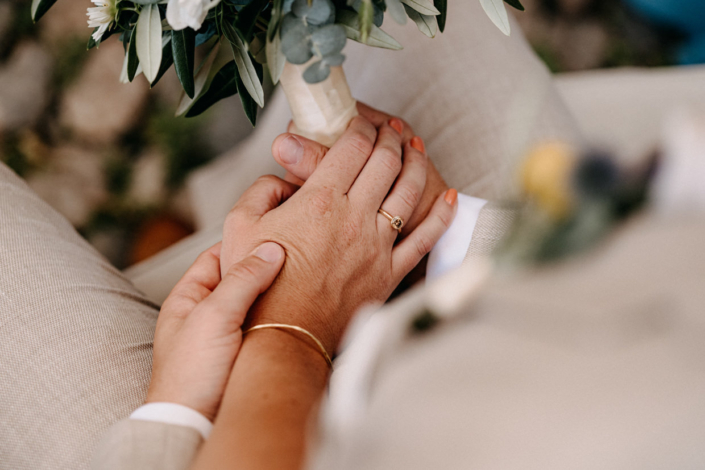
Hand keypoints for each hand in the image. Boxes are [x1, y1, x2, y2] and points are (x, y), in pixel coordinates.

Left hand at [146, 241, 284, 420]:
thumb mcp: (213, 316)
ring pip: (258, 302)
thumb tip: (270, 249)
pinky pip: (268, 325)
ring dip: (277, 293)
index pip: (218, 256)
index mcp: (189, 298)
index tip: (272, 231)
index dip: (244, 241)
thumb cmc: (190, 376)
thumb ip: (242, 280)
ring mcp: (229, 334)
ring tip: (302, 278)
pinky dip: (283, 316)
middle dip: (266, 267)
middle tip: (294, 253)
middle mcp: (209, 313)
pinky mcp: (248, 353)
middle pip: (242, 278)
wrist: (195, 425)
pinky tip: (299, 312)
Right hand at [221, 116, 457, 352]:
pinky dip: (441, 215)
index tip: (360, 121)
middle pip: (386, 162)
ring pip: (409, 192)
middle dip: (392, 138)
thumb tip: (281, 177)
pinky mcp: (389, 272)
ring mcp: (377, 245)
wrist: (284, 336)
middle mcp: (354, 217)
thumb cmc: (259, 286)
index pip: (352, 147)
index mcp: (319, 200)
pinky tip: (450, 198)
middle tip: (392, 130)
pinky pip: (425, 239)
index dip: (360, 126)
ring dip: (417, 163)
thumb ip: (261, 191)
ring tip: (417, 148)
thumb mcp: (239, 228)